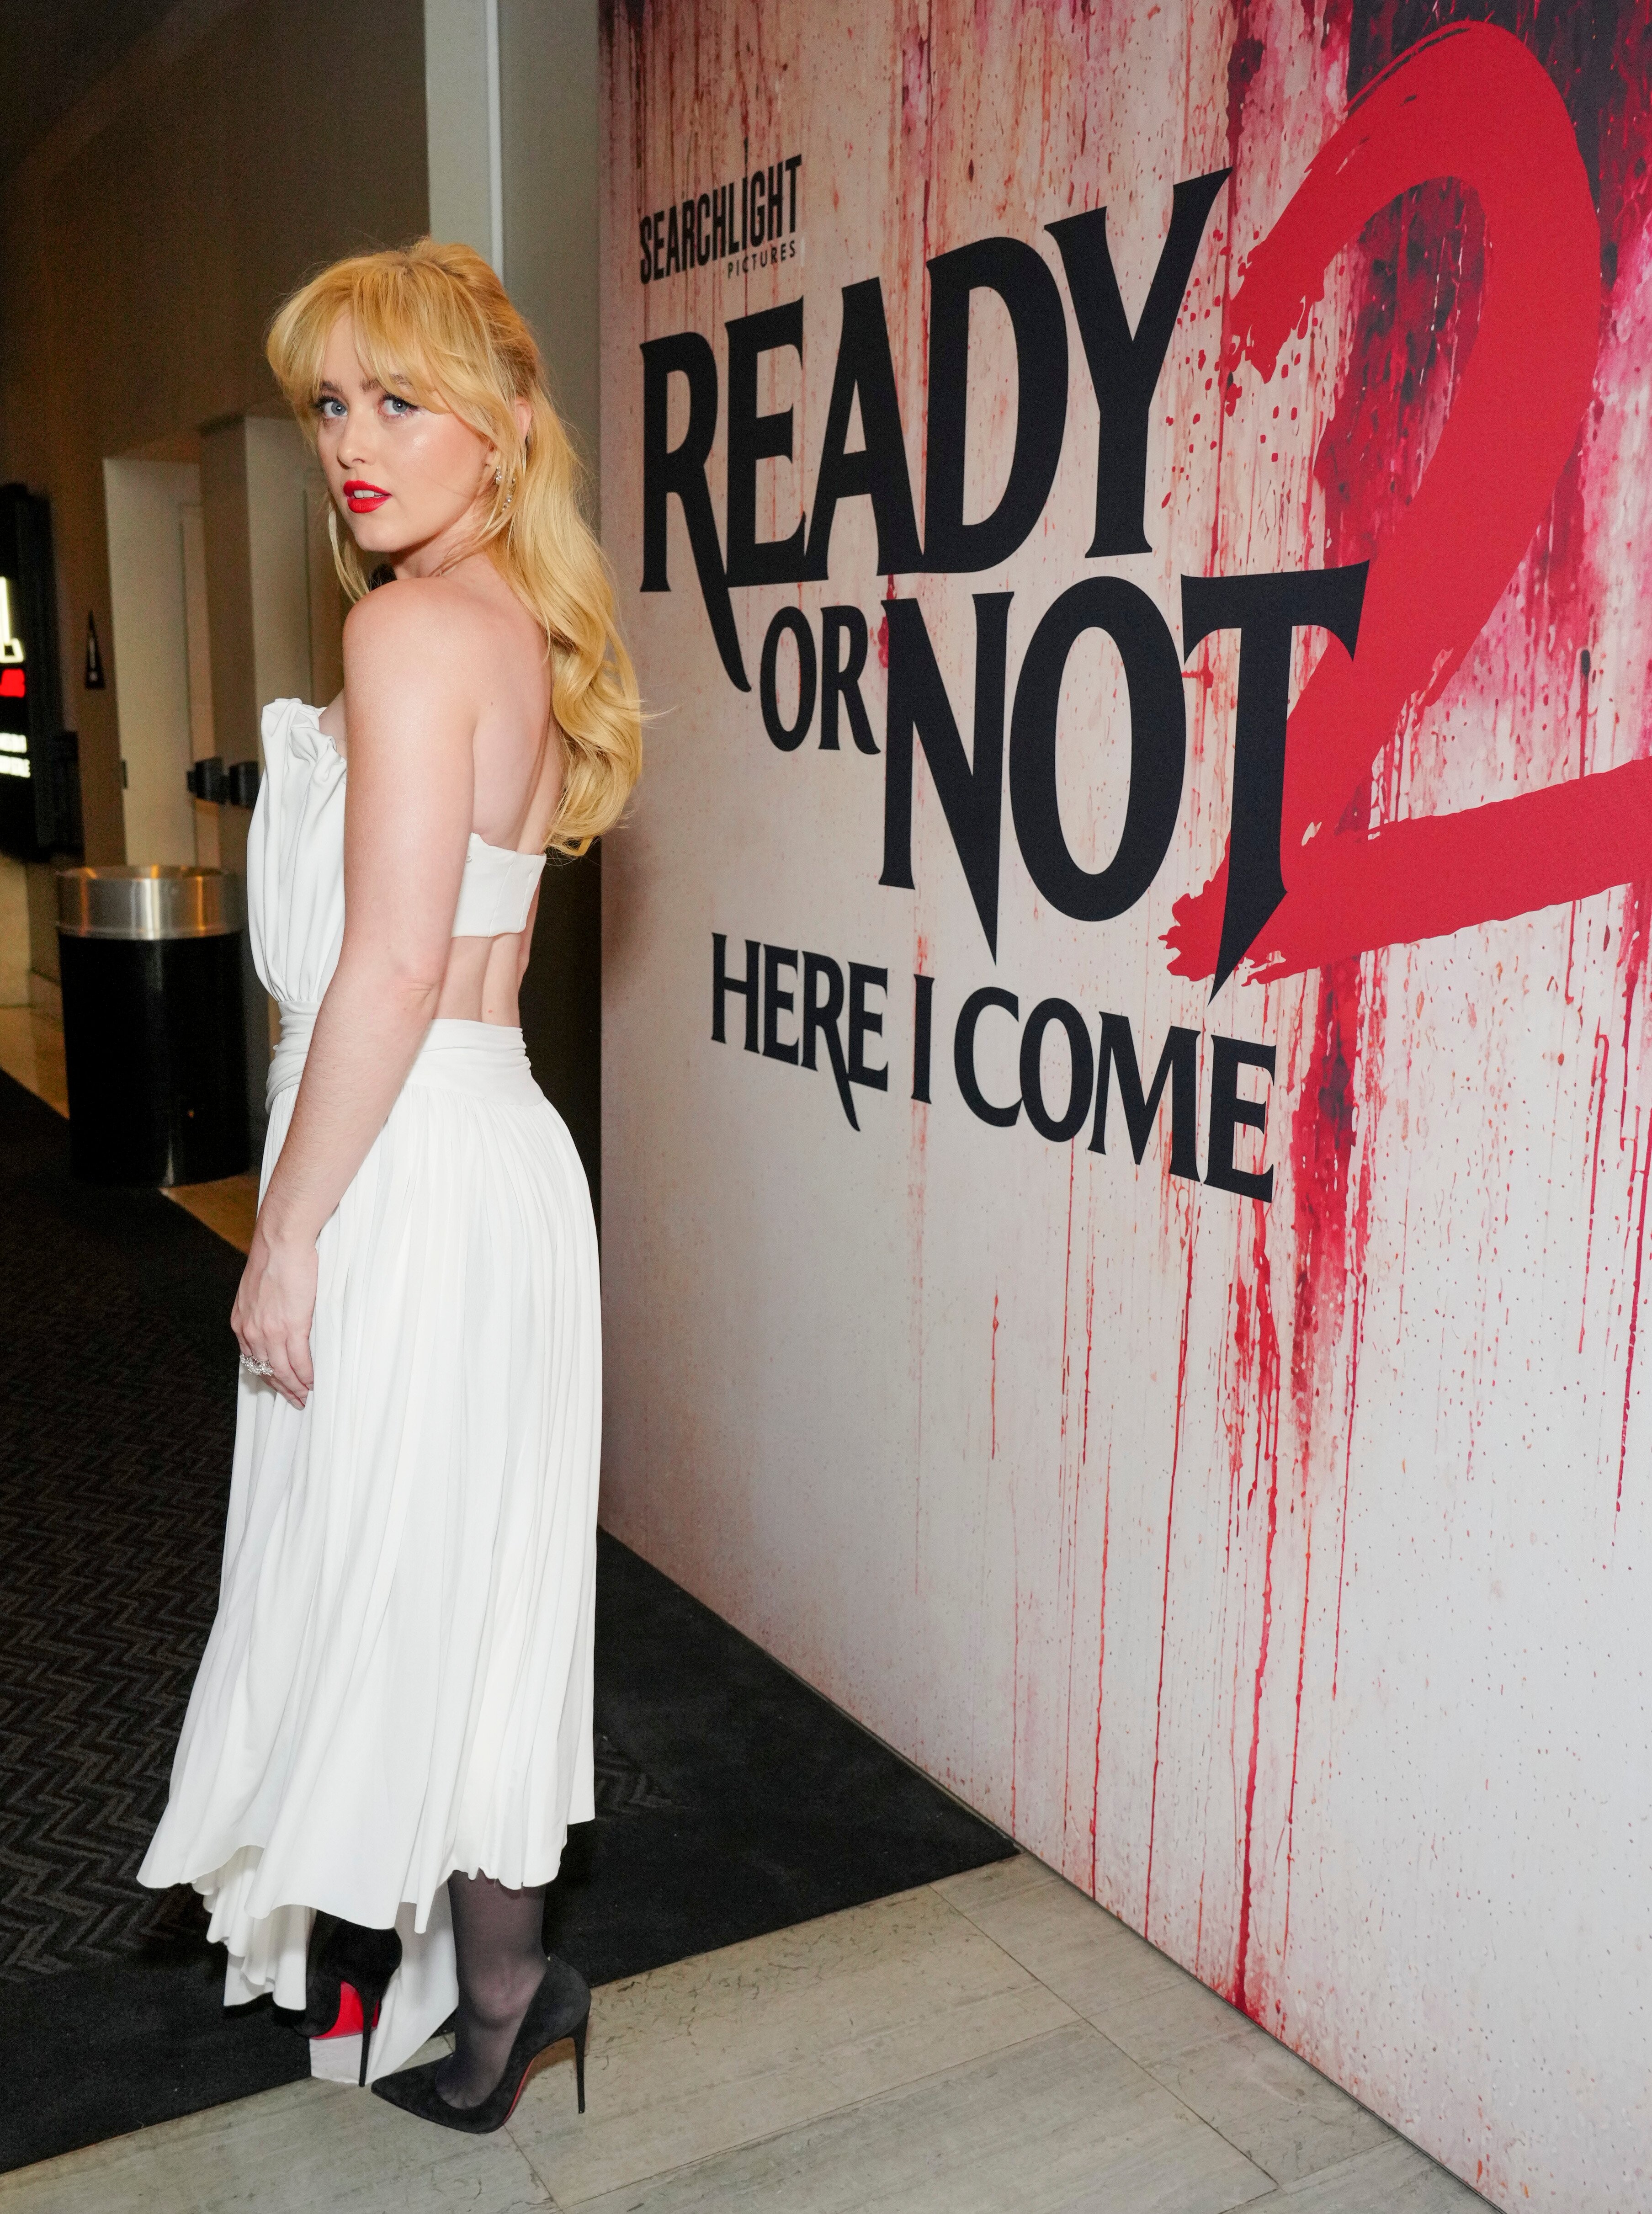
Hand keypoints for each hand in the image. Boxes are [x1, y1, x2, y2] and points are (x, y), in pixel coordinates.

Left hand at [232, 1225, 317, 1409]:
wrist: (280, 1243)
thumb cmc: (272, 1259)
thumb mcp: (255, 1291)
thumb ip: (260, 1312)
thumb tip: (274, 1322)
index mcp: (242, 1323)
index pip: (252, 1360)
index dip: (267, 1376)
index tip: (278, 1384)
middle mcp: (251, 1332)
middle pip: (266, 1370)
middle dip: (281, 1388)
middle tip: (295, 1400)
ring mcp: (270, 1332)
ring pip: (282, 1370)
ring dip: (295, 1387)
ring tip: (306, 1396)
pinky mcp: (291, 1326)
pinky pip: (299, 1360)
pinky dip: (306, 1375)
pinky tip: (312, 1382)